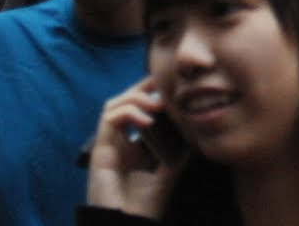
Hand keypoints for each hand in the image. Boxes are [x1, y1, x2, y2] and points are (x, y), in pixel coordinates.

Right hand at [86, 78, 182, 217]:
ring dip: (136, 97)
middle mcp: (118, 140)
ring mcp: (108, 144)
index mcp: (133, 142)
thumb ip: (179, 150)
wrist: (126, 223)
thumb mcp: (169, 170)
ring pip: (114, 103)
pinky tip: (147, 121)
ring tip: (158, 106)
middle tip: (167, 89)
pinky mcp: (100, 151)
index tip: (175, 88)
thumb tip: (198, 130)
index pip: (139, 105)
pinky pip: (108, 118)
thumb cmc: (145, 203)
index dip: (153, 92)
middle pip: (124, 98)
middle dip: (145, 88)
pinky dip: (128, 112)